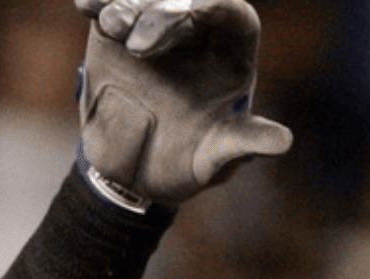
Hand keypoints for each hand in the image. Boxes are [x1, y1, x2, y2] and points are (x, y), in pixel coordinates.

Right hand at [74, 0, 292, 203]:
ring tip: (111, 26)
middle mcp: (195, 34)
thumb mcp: (217, 158)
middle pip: (185, 0)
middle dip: (163, 10)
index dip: (217, 6)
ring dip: (127, 4)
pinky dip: (96, 2)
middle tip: (138, 42)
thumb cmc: (187, 162)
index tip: (193, 13)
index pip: (234, 15)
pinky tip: (86, 6)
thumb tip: (284, 142)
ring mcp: (154, 29)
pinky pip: (106, 6)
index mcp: (231, 57)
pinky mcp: (115, 32)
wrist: (134, 170)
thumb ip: (245, 143)